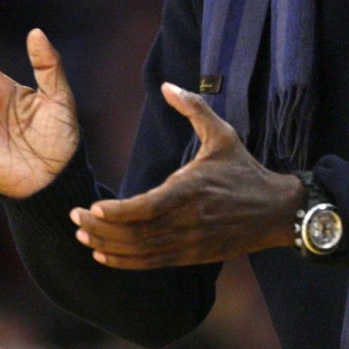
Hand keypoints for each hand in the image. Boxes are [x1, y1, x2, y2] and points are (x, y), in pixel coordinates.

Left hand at [70, 83, 303, 269]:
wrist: (274, 210)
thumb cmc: (244, 168)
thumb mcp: (222, 133)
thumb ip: (193, 108)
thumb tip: (167, 85)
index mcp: (191, 190)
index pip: (146, 208)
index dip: (116, 212)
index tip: (91, 207)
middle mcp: (187, 221)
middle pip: (135, 234)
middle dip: (101, 229)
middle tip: (74, 219)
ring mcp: (189, 243)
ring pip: (140, 252)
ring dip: (108, 246)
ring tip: (83, 236)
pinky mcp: (192, 256)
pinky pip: (152, 263)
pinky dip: (126, 262)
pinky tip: (105, 254)